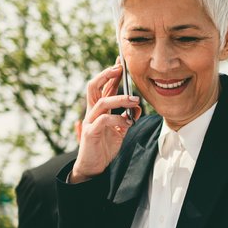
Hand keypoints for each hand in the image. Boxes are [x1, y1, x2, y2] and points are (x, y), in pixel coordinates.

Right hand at [70, 62, 142, 182]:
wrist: (93, 165)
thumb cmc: (105, 145)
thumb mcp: (121, 129)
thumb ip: (127, 116)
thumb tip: (137, 106)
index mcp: (99, 109)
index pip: (104, 86)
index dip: (112, 73)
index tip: (121, 62)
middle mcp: (92, 111)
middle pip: (94, 86)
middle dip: (106, 75)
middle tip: (120, 69)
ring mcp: (90, 121)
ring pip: (102, 102)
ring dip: (119, 99)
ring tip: (134, 100)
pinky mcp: (90, 133)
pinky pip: (104, 120)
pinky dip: (117, 119)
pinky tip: (127, 123)